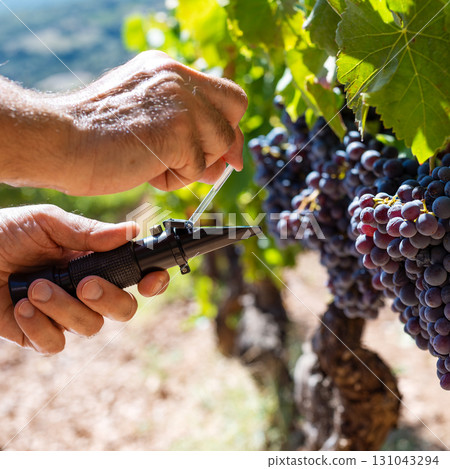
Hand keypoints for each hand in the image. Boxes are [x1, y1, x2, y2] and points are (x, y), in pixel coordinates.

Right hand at [0, 51, 247, 195]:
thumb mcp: (148, 122)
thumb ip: (186, 132)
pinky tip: (146, 170)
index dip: (228, 125)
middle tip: (194, 164)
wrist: (60, 141)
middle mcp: (178, 77)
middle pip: (235, 111)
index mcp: (168, 71)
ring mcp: (180, 101)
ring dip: (192, 166)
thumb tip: (226, 163)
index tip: (222, 154)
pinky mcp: (178, 129)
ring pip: (220, 144)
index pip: (225, 94)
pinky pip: (198, 168)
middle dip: (222, 144)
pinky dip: (175, 180)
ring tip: (153, 164)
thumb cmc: (96, 138)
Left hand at [0, 205, 169, 353]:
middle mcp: (85, 290)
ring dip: (64, 308)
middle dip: (109, 299)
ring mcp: (63, 314)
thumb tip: (131, 231)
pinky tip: (21, 306)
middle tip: (85, 284)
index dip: (151, 282)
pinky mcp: (38, 335)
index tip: (149, 281)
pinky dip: (40, 327)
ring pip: (90, 327)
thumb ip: (88, 232)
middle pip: (123, 310)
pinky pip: (55, 344)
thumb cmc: (5, 232)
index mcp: (94, 262)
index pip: (134, 276)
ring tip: (36, 287)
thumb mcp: (47, 223)